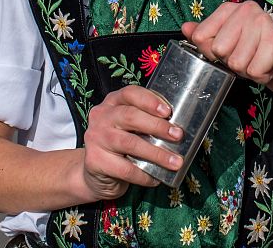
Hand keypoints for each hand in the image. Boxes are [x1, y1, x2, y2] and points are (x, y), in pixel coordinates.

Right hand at [79, 85, 183, 201]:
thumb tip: (177, 128)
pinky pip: (125, 169)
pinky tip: (156, 178)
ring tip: (175, 162)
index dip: (149, 100)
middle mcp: (101, 116)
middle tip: (177, 136)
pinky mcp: (95, 161)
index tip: (168, 111)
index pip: (130, 93)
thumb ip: (145, 122)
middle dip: (157, 126)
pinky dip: (144, 174)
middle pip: (130, 116)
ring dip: (156, 153)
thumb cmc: (120, 146)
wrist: (94, 173)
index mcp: (112, 103)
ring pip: (130, 143)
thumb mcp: (129, 128)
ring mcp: (96, 138)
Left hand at [182, 0, 272, 94]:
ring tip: (259, 61)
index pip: (201, 35)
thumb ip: (205, 37)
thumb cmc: (257, 55)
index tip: (230, 50)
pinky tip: (269, 66)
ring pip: (236, 62)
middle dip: (231, 62)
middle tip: (248, 57)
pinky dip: (261, 76)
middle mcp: (247, 10)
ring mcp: (263, 23)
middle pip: (218, 49)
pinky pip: (254, 70)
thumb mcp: (227, 46)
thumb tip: (185, 28)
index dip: (212, 52)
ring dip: (247, 70)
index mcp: (230, 8)